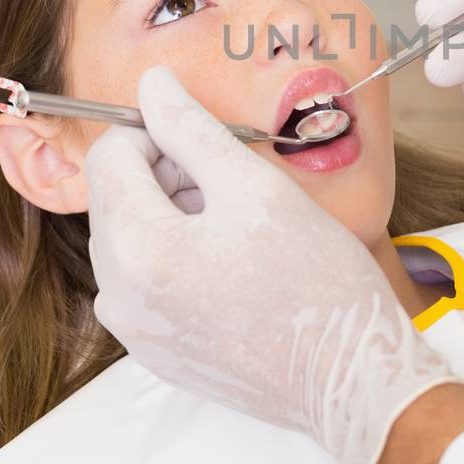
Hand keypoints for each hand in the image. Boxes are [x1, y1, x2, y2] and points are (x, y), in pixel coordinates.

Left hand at [83, 66, 460, 463]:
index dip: (158, 133)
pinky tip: (237, 266)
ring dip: (175, 217)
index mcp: (135, 248)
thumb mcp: (256, 186)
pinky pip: (147, 285)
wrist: (352, 380)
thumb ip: (192, 128)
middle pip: (118, 200)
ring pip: (132, 241)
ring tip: (243, 228)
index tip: (210, 142)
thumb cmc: (316, 280)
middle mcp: (118, 297)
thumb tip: (152, 84)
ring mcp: (134, 333)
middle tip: (237, 186)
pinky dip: (180, 260)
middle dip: (167, 177)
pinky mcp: (157, 356)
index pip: (111, 156)